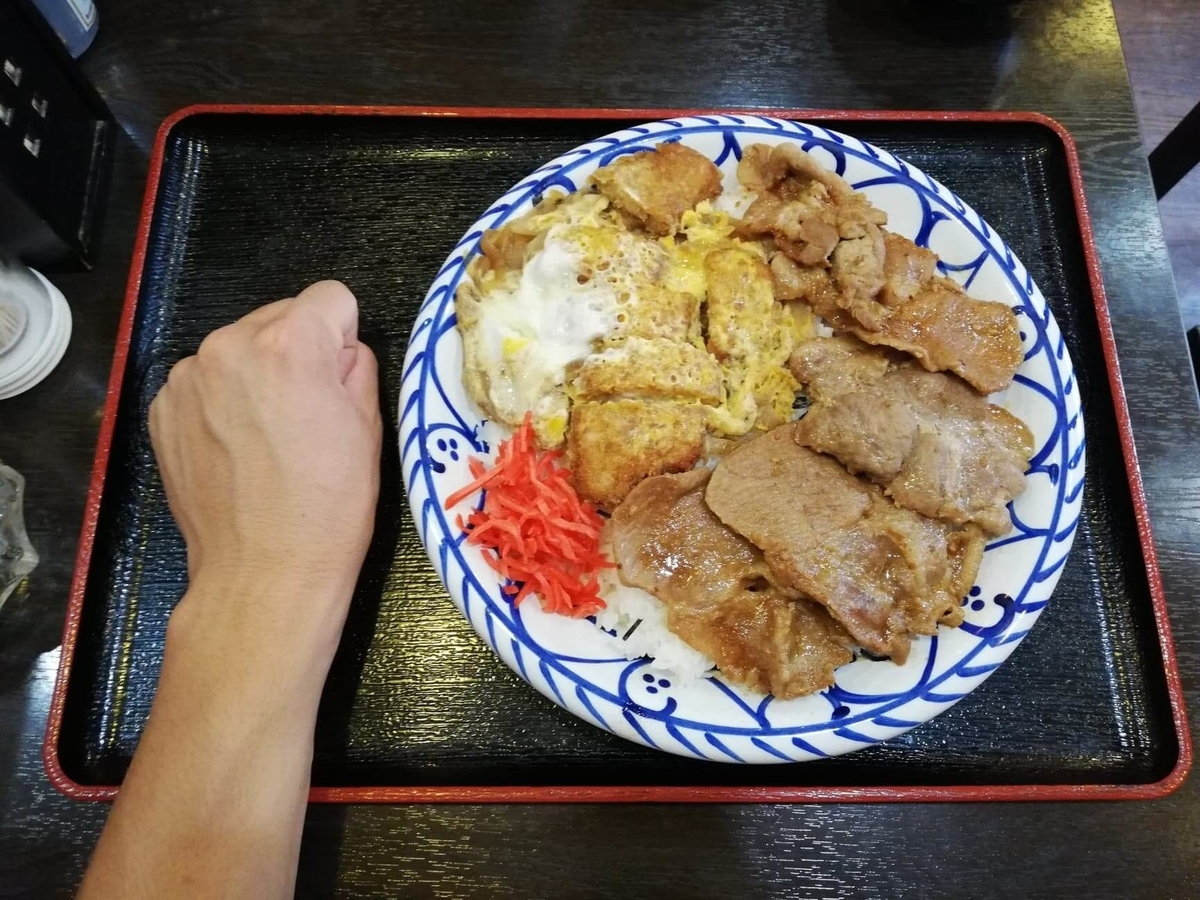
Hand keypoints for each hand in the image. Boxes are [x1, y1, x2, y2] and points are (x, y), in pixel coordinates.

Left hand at [149, 280, 381, 678]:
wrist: (263, 573)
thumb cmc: (327, 509)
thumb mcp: (370, 429)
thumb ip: (357, 367)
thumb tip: (341, 349)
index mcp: (289, 346)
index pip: (331, 297)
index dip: (346, 335)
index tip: (341, 378)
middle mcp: (229, 346)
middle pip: (281, 317)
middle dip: (299, 352)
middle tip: (309, 414)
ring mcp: (188, 378)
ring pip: (241, 348)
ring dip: (258, 375)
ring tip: (272, 436)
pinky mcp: (163, 408)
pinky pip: (207, 381)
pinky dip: (225, 401)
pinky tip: (240, 447)